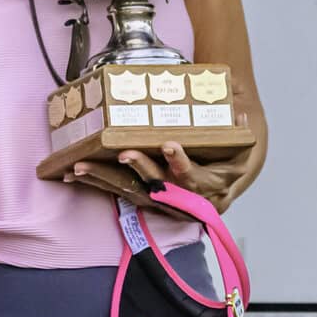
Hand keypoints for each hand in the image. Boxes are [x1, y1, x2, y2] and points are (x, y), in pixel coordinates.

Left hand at [70, 138, 259, 214]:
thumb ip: (240, 131)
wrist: (226, 184)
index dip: (181, 163)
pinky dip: (97, 183)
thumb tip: (238, 112)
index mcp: (209, 186)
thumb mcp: (242, 146)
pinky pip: (119, 192)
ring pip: (132, 191)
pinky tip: (74, 174)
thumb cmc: (230, 159)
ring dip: (106, 179)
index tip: (169, 145)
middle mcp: (184, 200)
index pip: (195, 177)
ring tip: (82, 166)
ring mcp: (162, 203)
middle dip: (139, 169)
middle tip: (123, 153)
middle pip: (158, 186)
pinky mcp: (145, 200)